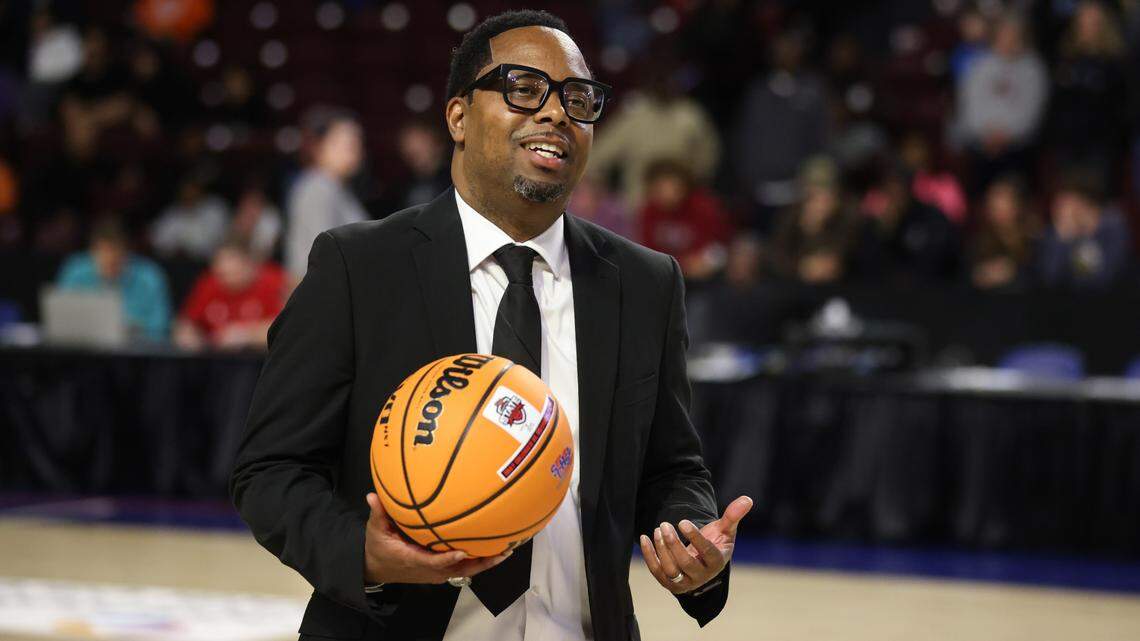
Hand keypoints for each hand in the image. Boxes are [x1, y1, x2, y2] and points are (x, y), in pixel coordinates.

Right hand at [363, 493, 509, 584]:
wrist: (377, 568)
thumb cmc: (379, 548)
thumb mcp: (375, 531)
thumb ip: (378, 513)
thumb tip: (372, 496)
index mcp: (414, 560)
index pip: (434, 562)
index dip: (449, 558)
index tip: (463, 549)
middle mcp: (430, 570)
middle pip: (460, 569)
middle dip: (481, 562)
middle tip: (503, 551)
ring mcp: (437, 572)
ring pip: (466, 570)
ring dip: (486, 561)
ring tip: (507, 550)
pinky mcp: (442, 570)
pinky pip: (464, 566)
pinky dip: (479, 559)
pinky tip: (494, 548)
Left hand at [638, 496, 752, 594]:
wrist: (702, 562)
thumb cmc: (715, 542)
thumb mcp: (725, 529)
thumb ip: (734, 515)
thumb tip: (747, 499)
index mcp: (717, 562)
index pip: (707, 553)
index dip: (695, 538)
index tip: (682, 521)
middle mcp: (701, 576)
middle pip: (685, 563)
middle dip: (673, 544)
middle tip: (665, 524)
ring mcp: (684, 583)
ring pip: (670, 569)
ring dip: (661, 548)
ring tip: (658, 528)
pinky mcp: (669, 583)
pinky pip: (657, 571)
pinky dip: (649, 555)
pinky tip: (644, 538)